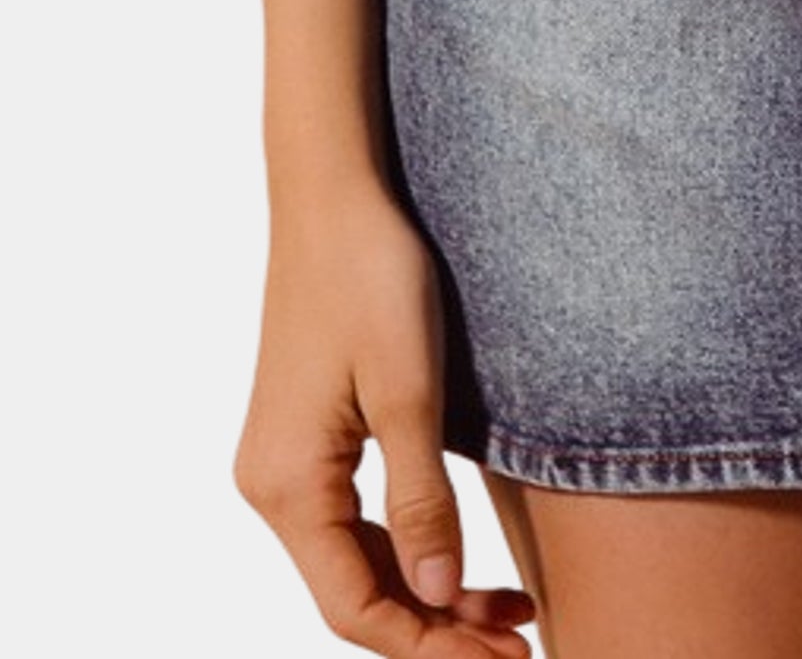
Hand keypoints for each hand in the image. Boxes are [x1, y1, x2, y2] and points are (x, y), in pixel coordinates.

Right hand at [234, 174, 534, 655]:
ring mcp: (286, 464)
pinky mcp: (307, 438)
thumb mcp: (409, 390)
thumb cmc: (372, 274)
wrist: (333, 194)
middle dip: (436, 630)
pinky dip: (409, 549)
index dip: (430, 647)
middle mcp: (273, 489)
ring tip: (510, 613)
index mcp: (291, 487)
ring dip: (428, 595)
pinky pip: (355, 520)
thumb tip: (434, 601)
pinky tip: (460, 561)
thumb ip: (422, 501)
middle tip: (522, 645)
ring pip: (358, 562)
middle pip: (355, 596)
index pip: (356, 609)